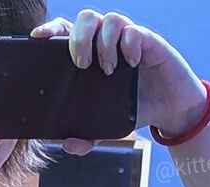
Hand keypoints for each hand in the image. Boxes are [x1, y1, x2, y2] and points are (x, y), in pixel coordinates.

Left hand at [30, 9, 208, 153]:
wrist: (170, 109)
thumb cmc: (134, 108)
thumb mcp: (106, 128)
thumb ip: (87, 137)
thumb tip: (67, 145)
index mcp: (91, 54)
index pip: (66, 31)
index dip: (51, 29)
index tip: (39, 39)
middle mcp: (107, 41)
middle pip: (86, 18)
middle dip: (79, 37)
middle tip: (81, 64)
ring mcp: (129, 38)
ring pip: (110, 19)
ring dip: (104, 43)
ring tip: (109, 70)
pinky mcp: (149, 41)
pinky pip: (135, 31)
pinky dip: (129, 44)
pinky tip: (132, 63)